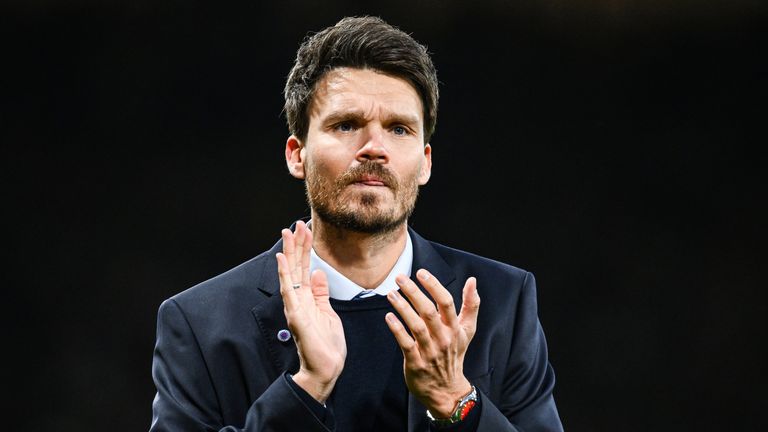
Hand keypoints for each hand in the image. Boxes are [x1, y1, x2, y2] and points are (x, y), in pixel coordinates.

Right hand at [276, 221, 345, 402]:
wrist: (326, 369)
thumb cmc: (327, 345)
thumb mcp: (328, 313)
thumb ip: (321, 293)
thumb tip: (318, 273)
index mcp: (307, 298)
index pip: (304, 268)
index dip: (305, 248)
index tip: (307, 229)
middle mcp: (298, 300)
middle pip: (296, 266)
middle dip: (297, 244)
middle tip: (298, 223)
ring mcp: (295, 307)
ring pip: (291, 274)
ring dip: (290, 252)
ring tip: (289, 232)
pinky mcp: (296, 316)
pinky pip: (289, 291)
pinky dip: (285, 274)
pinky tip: (283, 259)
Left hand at [385, 269, 479, 417]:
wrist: (447, 389)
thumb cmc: (454, 354)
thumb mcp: (467, 330)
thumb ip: (471, 305)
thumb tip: (472, 280)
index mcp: (455, 328)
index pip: (446, 302)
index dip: (434, 286)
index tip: (421, 272)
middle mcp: (443, 338)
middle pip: (429, 311)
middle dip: (414, 292)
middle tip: (399, 278)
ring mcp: (429, 351)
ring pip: (416, 326)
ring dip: (402, 308)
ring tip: (391, 294)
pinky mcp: (416, 362)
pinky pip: (405, 343)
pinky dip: (397, 329)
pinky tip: (388, 317)